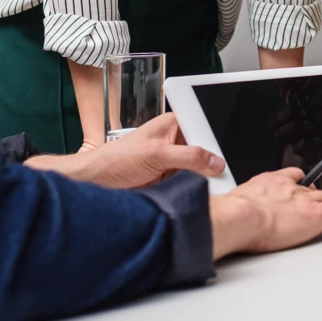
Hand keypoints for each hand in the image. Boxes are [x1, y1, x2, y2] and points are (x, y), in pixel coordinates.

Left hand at [24, 113, 224, 188]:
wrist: (93, 185)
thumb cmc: (114, 161)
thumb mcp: (156, 154)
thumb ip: (189, 156)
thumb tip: (217, 162)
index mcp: (173, 125)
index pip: (205, 127)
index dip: (217, 141)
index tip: (228, 158)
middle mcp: (175, 142)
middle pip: (206, 150)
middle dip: (213, 163)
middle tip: (223, 176)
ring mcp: (173, 163)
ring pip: (201, 170)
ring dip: (204, 179)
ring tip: (213, 187)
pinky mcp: (170, 181)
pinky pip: (191, 184)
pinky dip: (195, 190)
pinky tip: (200, 195)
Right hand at [210, 168, 321, 258]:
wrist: (239, 217)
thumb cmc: (231, 215)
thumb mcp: (232, 203)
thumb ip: (237, 206)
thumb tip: (226, 217)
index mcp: (270, 183)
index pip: (292, 177)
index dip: (299, 184)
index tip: (300, 186)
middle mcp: (291, 188)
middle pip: (313, 189)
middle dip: (317, 198)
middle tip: (318, 208)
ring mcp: (305, 200)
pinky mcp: (317, 215)